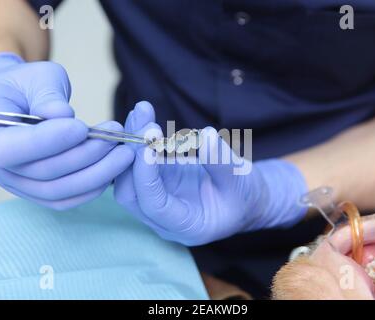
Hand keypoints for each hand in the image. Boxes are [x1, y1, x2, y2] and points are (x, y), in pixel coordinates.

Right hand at [0, 52, 133, 209]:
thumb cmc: (24, 85)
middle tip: (115, 137)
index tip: (81, 127)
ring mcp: (18, 184)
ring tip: (123, 153)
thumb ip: (46, 94)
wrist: (18, 100)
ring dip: (96, 174)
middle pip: (42, 173)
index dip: (47, 141)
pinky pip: (65, 199)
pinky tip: (113, 170)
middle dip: (85, 155)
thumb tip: (63, 116)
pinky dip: (91, 188)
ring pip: (58, 191)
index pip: (10, 149)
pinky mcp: (38, 191)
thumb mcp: (34, 77)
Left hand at [115, 102, 306, 244]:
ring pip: (129, 174)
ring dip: (132, 142)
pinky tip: (143, 114)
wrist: (245, 197)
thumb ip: (221, 161)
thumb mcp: (240, 180)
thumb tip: (206, 136)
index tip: (147, 147)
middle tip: (145, 125)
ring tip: (141, 110)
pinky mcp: (157, 179)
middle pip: (130, 193)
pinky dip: (140, 138)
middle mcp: (163, 217)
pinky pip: (139, 161)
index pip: (154, 206)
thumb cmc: (245, 195)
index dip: (146, 177)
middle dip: (133, 157)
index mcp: (185, 225)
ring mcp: (156, 198)